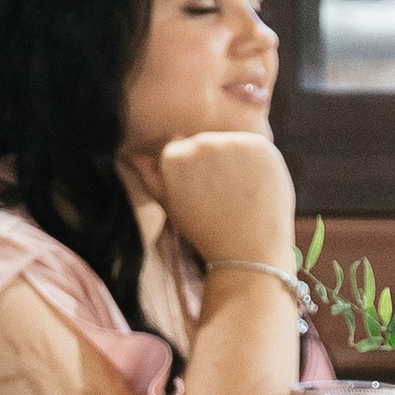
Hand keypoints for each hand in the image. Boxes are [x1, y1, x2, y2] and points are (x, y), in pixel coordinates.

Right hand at [155, 129, 298, 273]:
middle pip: (206, 143)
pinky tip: (256, 187)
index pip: (181, 148)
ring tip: (240, 193)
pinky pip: (255, 147)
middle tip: (224, 196)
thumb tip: (134, 155)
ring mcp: (232, 142)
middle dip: (213, 163)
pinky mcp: (260, 144)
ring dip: (236, 161)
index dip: (193, 172)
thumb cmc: (206, 233)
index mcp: (174, 157)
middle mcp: (201, 142)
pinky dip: (257, 163)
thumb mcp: (170, 206)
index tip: (202, 193)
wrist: (248, 252)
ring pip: (231, 143)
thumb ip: (151, 177)